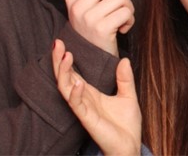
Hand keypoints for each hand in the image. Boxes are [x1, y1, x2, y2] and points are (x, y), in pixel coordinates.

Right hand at [52, 39, 141, 155]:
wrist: (130, 146)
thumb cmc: (126, 124)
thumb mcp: (128, 95)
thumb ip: (124, 78)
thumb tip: (124, 59)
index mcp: (91, 93)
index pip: (73, 74)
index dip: (65, 60)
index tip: (61, 42)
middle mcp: (84, 100)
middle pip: (65, 78)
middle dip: (59, 62)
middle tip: (57, 44)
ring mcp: (85, 110)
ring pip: (67, 90)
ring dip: (65, 74)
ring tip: (66, 56)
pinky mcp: (89, 121)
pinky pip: (78, 106)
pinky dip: (76, 94)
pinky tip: (77, 83)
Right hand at [66, 0, 134, 55]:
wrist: (91, 61)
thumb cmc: (96, 28)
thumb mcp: (88, 7)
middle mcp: (77, 6)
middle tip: (120, 3)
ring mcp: (88, 18)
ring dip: (129, 6)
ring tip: (122, 17)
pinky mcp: (101, 29)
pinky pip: (126, 12)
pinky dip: (130, 20)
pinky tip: (122, 28)